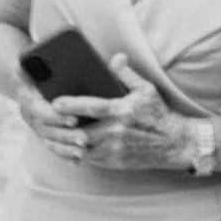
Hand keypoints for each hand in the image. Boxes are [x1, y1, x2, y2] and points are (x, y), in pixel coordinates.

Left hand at [56, 73, 203, 177]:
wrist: (172, 143)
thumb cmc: (157, 113)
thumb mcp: (146, 89)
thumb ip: (127, 74)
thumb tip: (115, 57)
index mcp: (121, 111)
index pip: (91, 107)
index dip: (71, 105)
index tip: (55, 103)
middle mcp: (115, 132)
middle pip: (80, 132)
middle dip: (63, 128)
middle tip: (48, 122)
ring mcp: (113, 150)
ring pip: (81, 149)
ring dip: (67, 143)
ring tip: (54, 134)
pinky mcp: (113, 162)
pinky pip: (89, 160)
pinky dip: (77, 154)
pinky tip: (68, 147)